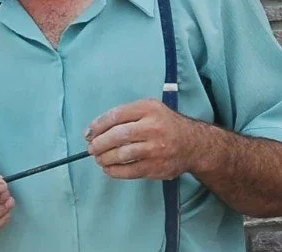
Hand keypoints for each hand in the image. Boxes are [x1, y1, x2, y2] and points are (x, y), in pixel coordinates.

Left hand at [85, 99, 201, 180]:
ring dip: (105, 158)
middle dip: (99, 143)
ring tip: (98, 158)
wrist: (193, 144)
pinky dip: (115, 171)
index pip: (117, 115)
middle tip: (91, 148)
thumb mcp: (151, 108)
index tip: (88, 132)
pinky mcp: (156, 167)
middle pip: (118, 135)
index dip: (99, 125)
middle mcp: (152, 127)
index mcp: (149, 108)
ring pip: (123, 154)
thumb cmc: (165, 124)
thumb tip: (98, 129)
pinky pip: (130, 171)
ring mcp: (155, 149)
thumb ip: (128, 114)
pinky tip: (108, 169)